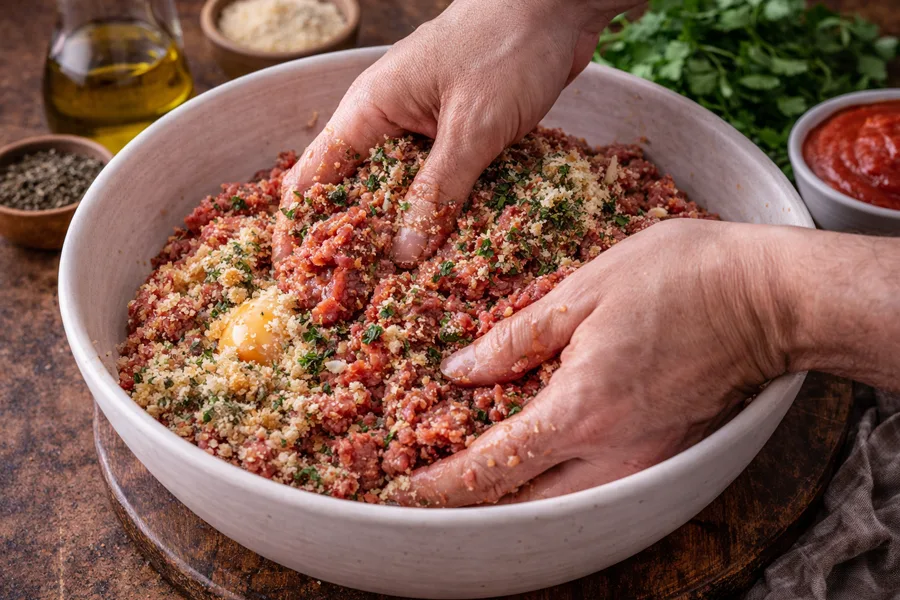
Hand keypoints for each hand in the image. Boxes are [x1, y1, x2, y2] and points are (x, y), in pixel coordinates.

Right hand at [274, 0, 636, 266]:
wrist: (558, 5)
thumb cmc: (508, 47)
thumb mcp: (473, 126)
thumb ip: (438, 191)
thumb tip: (403, 256)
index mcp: (368, 112)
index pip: (311, 182)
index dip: (300, 235)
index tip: (302, 283)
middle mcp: (385, 124)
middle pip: (351, 196)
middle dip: (352, 248)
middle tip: (355, 303)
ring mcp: (421, 131)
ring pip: (396, 196)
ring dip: (398, 237)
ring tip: (400, 291)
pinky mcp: (455, 137)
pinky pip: (436, 186)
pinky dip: (436, 216)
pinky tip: (446, 252)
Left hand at [392, 219, 800, 506]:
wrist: (767, 296)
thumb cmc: (679, 277)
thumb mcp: (583, 290)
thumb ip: (516, 338)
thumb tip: (461, 370)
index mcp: (581, 408)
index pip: (493, 467)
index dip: (443, 482)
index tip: (405, 489)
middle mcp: (611, 450)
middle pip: (523, 505)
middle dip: (470, 503)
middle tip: (430, 489)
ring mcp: (642, 457)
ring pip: (561, 503)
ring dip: (512, 498)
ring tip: (472, 475)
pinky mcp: (663, 450)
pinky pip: (596, 484)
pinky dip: (554, 483)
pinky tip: (535, 458)